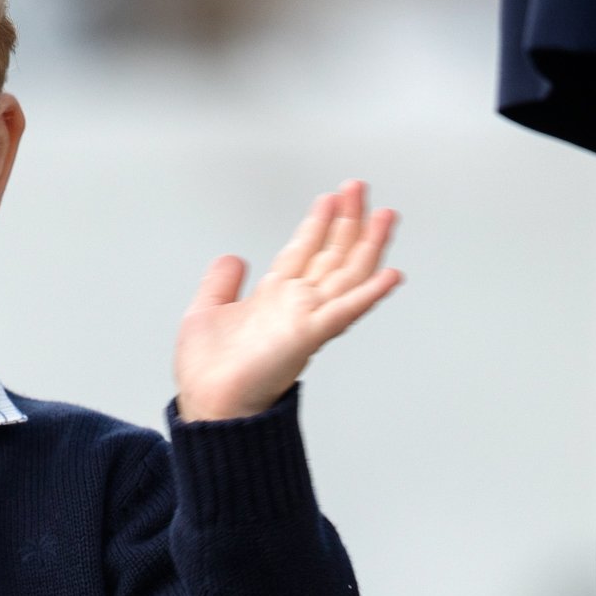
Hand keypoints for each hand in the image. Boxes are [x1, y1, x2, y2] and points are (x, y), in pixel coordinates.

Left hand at [174, 180, 401, 422]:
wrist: (209, 407)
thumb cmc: (208, 374)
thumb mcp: (206, 311)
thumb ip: (221, 282)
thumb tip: (233, 259)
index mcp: (274, 298)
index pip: (304, 252)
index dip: (318, 223)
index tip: (331, 198)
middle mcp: (295, 306)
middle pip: (332, 256)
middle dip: (348, 221)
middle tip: (360, 188)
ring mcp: (305, 320)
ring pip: (346, 275)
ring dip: (368, 244)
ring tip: (386, 216)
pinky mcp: (307, 337)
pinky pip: (344, 312)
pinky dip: (369, 294)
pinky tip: (390, 275)